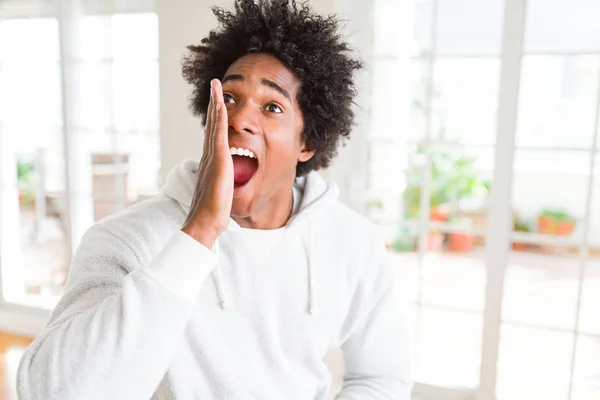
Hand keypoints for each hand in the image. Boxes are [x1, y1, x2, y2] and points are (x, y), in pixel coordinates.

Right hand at [181, 79, 232, 247]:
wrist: (204, 222)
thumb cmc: (212, 213)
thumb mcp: (220, 193)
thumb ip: (223, 185)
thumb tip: (227, 187)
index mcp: (210, 164)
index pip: (213, 136)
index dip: (214, 120)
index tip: (217, 105)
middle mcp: (208, 156)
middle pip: (211, 124)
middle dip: (213, 104)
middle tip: (214, 86)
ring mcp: (212, 156)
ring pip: (213, 124)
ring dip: (214, 102)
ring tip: (216, 85)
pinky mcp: (218, 159)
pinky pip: (219, 132)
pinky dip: (218, 115)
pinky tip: (220, 101)